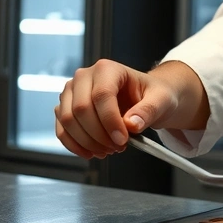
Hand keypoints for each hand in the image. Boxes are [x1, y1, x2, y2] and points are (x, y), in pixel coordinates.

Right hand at [54, 59, 207, 158]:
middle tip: (118, 147)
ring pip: (68, 121)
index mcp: (107, 69)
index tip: (122, 139)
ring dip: (88, 142)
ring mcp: (71, 93)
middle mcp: (84, 77)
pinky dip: (75, 145)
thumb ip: (148, 110)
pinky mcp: (65, 109)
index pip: (101, 95)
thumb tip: (132, 124)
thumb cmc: (154, 94)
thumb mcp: (161, 100)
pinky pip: (62, 130)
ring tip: (109, 150)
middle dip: (99, 135)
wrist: (148, 98)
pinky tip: (92, 153)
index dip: (110, 121)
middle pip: (81, 109)